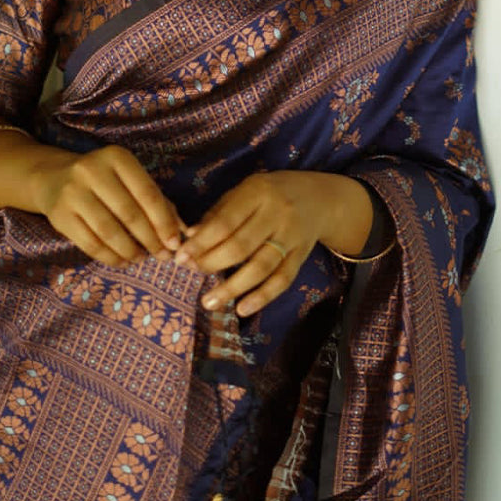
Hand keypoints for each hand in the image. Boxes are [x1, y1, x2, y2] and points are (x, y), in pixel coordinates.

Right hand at [31, 144, 183, 265]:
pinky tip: (122, 261)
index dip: (163, 221)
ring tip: (141, 258)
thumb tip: (179, 231)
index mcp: (116, 157)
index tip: (174, 243)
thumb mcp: (128, 179)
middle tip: (162, 256)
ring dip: (130, 251)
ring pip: (109, 232)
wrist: (53, 177)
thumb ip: (155, 200)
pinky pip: (90, 244)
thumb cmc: (103, 180)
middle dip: (150, 240)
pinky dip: (110, 257)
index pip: (147, 193)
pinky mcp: (59, 216)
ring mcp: (73, 193)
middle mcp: (92, 171)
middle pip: (129, 214)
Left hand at [173, 171, 333, 316]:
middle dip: (212, 263)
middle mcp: (277, 214)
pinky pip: (282, 280)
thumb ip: (218, 213)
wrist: (320, 198)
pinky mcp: (302, 256)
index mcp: (257, 192)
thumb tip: (189, 237)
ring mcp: (292, 236)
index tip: (180, 257)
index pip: (225, 222)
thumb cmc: (271, 194)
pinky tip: (242, 309)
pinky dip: (262, 297)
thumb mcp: (244, 191)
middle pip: (241, 246)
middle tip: (191, 273)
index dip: (201, 242)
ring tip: (208, 302)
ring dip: (232, 287)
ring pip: (261, 267)